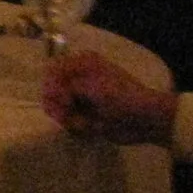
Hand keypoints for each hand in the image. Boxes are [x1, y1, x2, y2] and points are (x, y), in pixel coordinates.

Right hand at [42, 51, 177, 145]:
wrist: (144, 119)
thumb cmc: (120, 96)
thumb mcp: (90, 85)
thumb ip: (64, 87)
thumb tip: (48, 92)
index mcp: (82, 64)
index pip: (53, 71)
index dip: (51, 86)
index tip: (58, 98)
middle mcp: (79, 79)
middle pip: (51, 91)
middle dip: (57, 105)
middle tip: (65, 113)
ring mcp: (82, 99)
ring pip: (58, 109)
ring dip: (67, 118)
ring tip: (81, 123)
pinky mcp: (85, 117)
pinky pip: (69, 122)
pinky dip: (76, 126)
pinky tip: (89, 127)